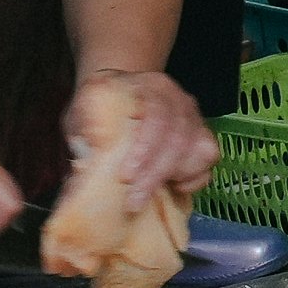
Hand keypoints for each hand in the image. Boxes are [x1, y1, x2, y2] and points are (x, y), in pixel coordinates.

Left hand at [60, 64, 219, 213]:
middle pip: (178, 136)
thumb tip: (80, 176)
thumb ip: (83, 138)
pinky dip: (194, 177)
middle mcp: (177, 97)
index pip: (156, 114)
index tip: (125, 177)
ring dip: (174, 177)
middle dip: (156, 174)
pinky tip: (174, 188)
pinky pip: (208, 159)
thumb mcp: (81, 116)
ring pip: (198, 148)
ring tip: (149, 198)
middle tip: (133, 202)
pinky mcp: (202, 135)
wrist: (122, 94)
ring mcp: (193, 116)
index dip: (145, 148)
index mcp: (147, 85)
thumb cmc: (99, 109)